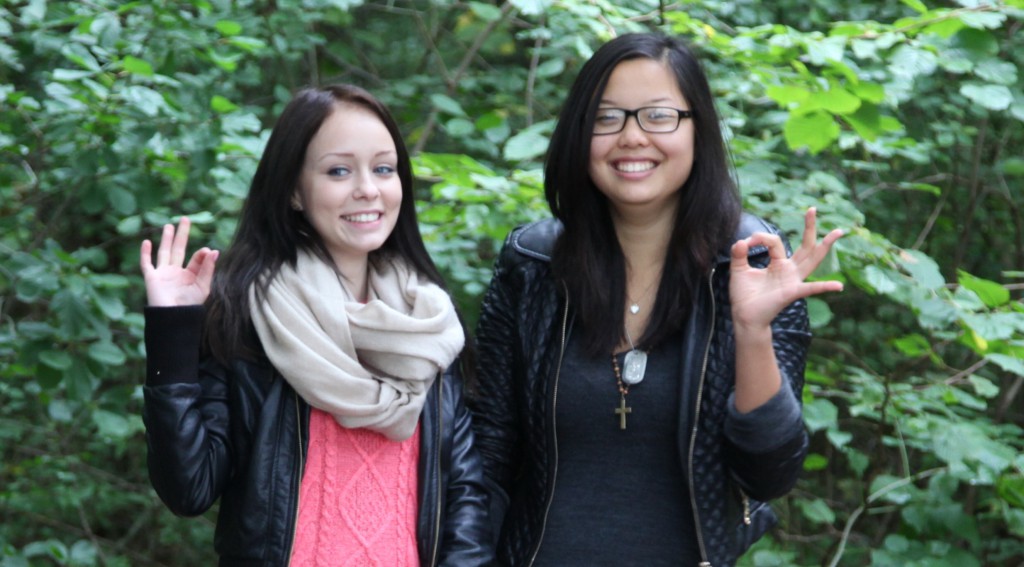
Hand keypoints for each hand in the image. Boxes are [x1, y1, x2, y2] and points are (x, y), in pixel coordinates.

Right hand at [139, 216, 218, 306]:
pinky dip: (145, 253)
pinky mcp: (151, 277)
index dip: (201, 254)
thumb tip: (213, 250)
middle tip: (185, 219)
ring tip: (168, 226)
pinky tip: (146, 242)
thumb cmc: (189, 305)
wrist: (173, 316)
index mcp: (189, 274)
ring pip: (164, 252)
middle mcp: (176, 272)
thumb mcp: (203, 286)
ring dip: (166, 239)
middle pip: (178, 249)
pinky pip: (146, 263)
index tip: (208, 251)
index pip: (195, 258)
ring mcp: (163, 274)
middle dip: (182, 235)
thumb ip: (207, 268)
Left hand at [729, 207, 843, 329]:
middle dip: (809, 227)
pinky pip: (810, 289)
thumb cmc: (744, 295)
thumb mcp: (739, 270)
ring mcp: (793, 281)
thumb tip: (742, 240)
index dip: (760, 238)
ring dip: (825, 246)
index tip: (747, 242)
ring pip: (812, 259)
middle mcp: (789, 270)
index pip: (774, 242)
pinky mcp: (791, 292)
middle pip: (805, 246)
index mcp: (778, 264)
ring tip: (838, 232)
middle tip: (813, 209)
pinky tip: (839, 286)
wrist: (744, 316)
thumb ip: (739, 253)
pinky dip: (824, 287)